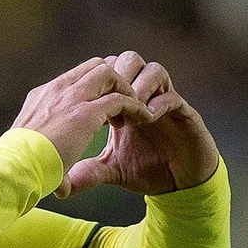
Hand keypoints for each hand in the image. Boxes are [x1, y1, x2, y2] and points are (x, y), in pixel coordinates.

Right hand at [12, 58, 154, 189]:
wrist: (14, 169)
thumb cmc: (20, 168)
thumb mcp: (35, 153)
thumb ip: (52, 161)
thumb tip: (62, 186)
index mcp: (43, 96)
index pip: (77, 76)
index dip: (97, 87)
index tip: (107, 111)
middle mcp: (57, 90)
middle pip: (95, 66)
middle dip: (116, 82)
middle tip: (124, 109)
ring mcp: (70, 98)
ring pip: (109, 73)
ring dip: (126, 90)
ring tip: (135, 113)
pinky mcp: (85, 113)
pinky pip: (120, 99)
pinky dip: (136, 107)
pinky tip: (144, 120)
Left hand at [61, 51, 219, 197]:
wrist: (180, 186)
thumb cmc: (146, 171)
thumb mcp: (111, 170)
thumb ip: (89, 171)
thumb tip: (61, 186)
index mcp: (125, 102)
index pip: (109, 72)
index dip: (98, 82)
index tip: (89, 104)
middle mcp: (146, 95)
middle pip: (129, 60)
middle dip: (118, 74)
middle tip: (109, 99)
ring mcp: (166, 101)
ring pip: (153, 69)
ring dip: (139, 85)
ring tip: (129, 109)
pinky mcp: (185, 114)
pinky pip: (173, 96)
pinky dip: (158, 103)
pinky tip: (147, 119)